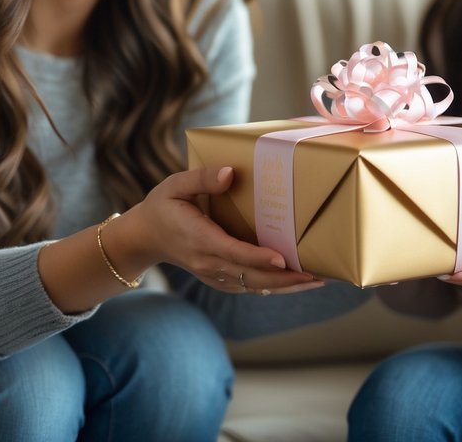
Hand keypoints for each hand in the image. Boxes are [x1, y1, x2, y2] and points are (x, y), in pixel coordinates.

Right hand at [121, 166, 323, 296]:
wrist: (144, 237)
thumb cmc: (162, 206)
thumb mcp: (175, 185)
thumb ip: (202, 179)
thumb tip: (231, 174)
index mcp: (199, 239)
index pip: (233, 252)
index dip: (258, 257)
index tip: (282, 259)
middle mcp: (208, 262)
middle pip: (251, 275)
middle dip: (285, 278)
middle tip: (317, 275)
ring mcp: (213, 274)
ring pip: (253, 285)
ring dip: (285, 286)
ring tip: (316, 280)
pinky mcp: (218, 278)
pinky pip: (248, 286)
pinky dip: (272, 286)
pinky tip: (294, 283)